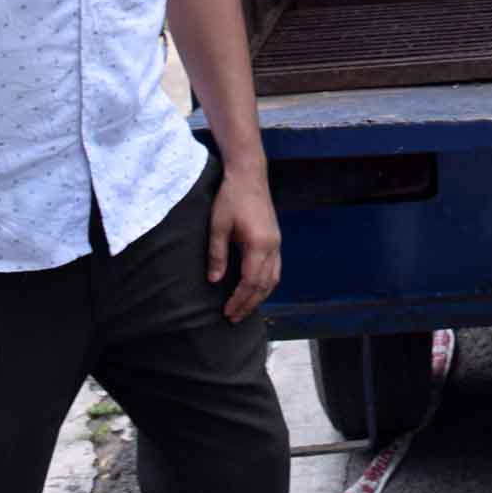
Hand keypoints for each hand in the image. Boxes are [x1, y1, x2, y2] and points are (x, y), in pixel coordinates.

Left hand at [206, 169, 283, 320]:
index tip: (227, 312)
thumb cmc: (231, 197)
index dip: (240, 299)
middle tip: (234, 318)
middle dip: (250, 303)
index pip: (251, 281)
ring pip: (274, 278)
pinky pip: (275, 268)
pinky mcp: (275, 238)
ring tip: (245, 308)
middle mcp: (273, 245)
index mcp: (259, 244)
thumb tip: (214, 280)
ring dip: (260, 296)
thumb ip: (217, 254)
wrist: (249, 174)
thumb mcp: (218, 225)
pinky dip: (266, 283)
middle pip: (265, 284)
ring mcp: (277, 242)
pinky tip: (256, 288)